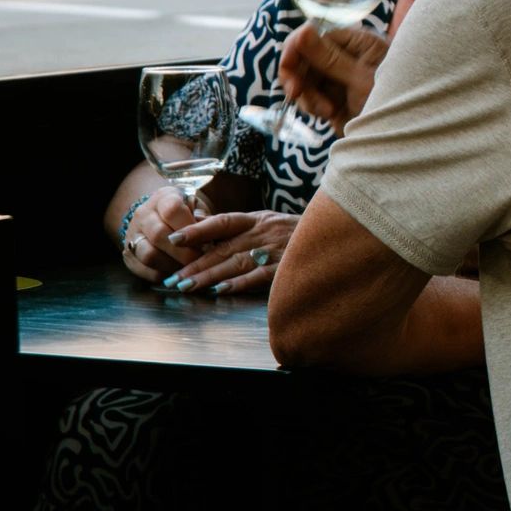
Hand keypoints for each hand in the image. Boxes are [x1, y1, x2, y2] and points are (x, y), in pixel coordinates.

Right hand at [118, 185, 198, 281]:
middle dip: (184, 252)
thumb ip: (204, 220)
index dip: (189, 227)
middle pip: (159, 235)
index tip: (205, 240)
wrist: (157, 218)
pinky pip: (144, 269)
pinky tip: (175, 272)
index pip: (172, 210)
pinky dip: (162, 274)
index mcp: (162, 198)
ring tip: (188, 268)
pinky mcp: (128, 255)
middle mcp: (143, 215)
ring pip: (149, 254)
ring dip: (172, 265)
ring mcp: (133, 235)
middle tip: (200, 260)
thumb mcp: (196, 208)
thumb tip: (211, 237)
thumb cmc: (185, 214)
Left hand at [164, 210, 299, 296]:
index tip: (174, 238)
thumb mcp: (268, 221)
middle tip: (172, 278)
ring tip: (187, 287)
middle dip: (195, 264)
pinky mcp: (287, 267)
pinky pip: (260, 276)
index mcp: (257, 219)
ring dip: (209, 276)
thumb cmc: (297, 233)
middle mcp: (263, 232)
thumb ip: (239, 226)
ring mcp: (275, 250)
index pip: (222, 221)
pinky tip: (221, 290)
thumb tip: (203, 224)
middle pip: (223, 249)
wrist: (337, 233)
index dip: (198, 229)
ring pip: (235, 263)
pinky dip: (240, 283)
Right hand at [278, 22, 389, 127]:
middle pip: (304, 58)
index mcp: (356, 42)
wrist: (399, 138)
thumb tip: (303, 31)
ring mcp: (337, 77)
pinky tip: (328, 115)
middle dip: (299, 77)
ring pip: (303, 79)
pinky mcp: (332, 97)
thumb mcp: (360, 79)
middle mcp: (345, 56)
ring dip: (307, 96)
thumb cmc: (391, 101)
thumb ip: (329, 58)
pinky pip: (309, 96)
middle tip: (295, 94)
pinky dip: (312, 106)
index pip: (315, 35)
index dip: (296, 49)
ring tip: (326, 111)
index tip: (288, 67)